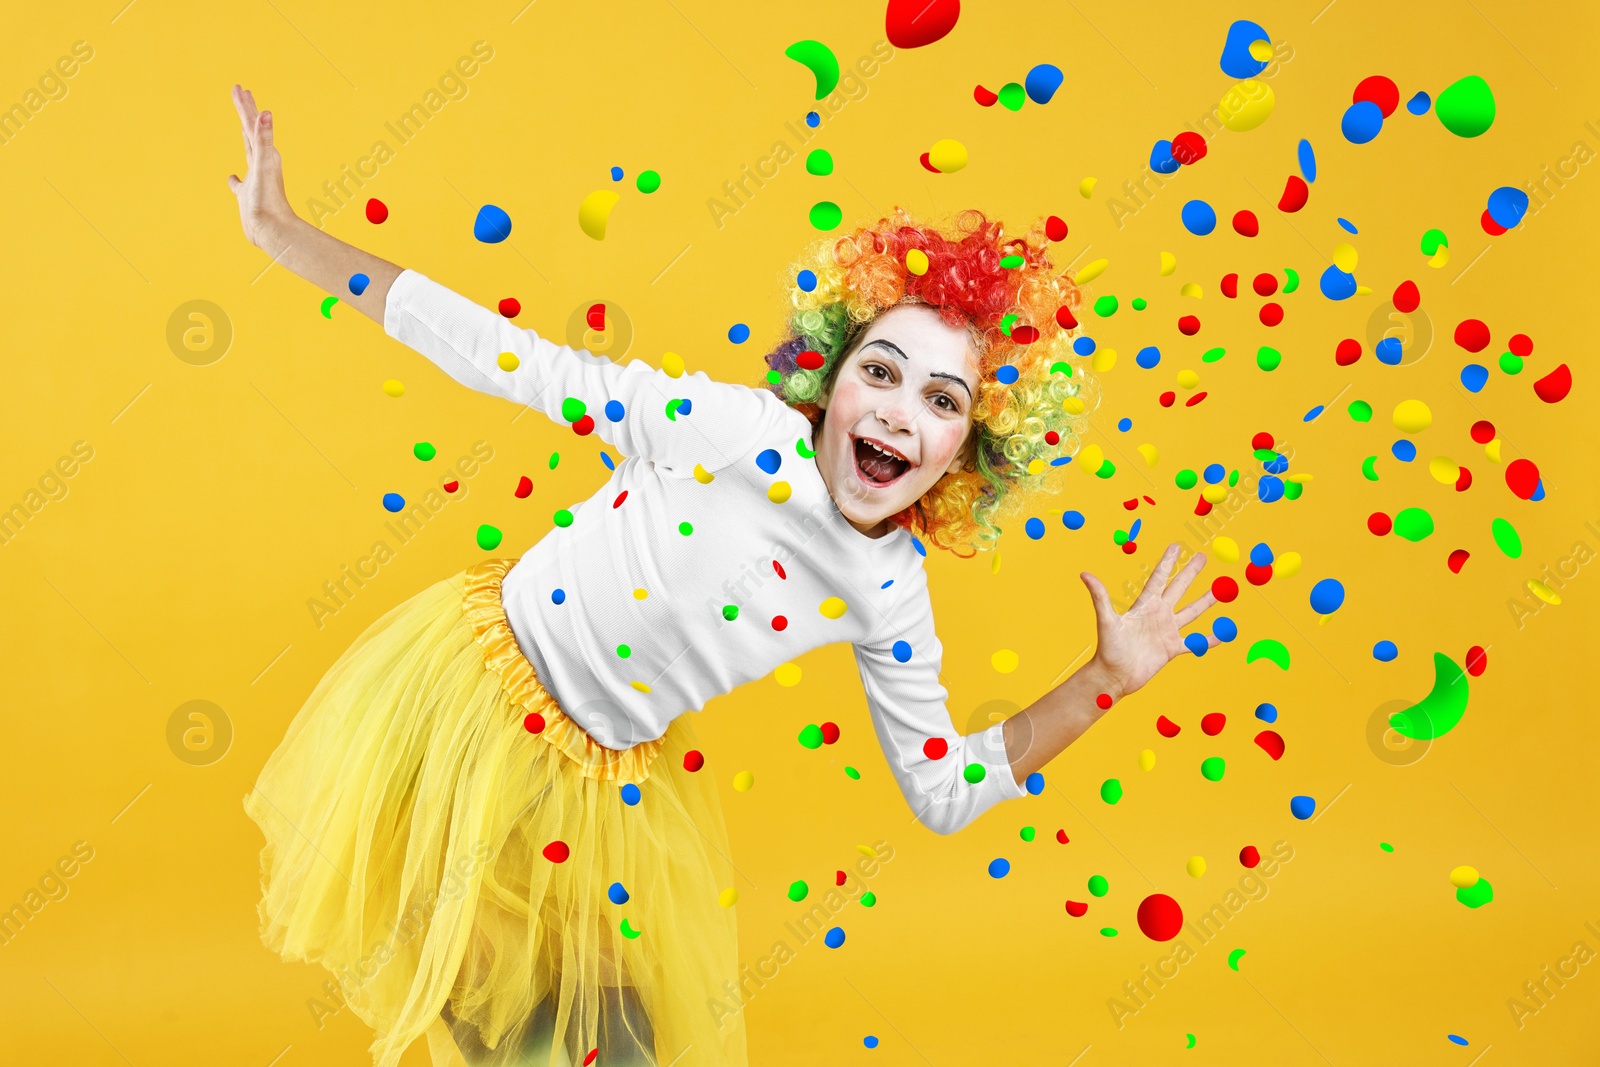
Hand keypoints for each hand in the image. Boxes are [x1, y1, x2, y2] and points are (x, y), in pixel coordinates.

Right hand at [227, 84, 296, 248]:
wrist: (273, 232)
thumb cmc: (269, 201)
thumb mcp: (263, 165)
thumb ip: (264, 139)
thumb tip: (266, 113)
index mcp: (264, 155)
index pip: (252, 124)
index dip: (245, 106)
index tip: (239, 87)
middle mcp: (261, 164)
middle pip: (252, 131)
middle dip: (246, 111)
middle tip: (240, 92)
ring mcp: (255, 179)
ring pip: (248, 151)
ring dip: (244, 137)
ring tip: (242, 126)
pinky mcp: (248, 196)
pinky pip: (240, 184)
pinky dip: (235, 179)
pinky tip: (232, 178)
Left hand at [1080, 542, 1218, 698]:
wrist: (1114, 676)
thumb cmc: (1108, 649)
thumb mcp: (1106, 621)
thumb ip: (1100, 597)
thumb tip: (1084, 574)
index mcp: (1144, 605)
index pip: (1159, 578)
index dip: (1168, 562)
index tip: (1176, 546)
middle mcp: (1158, 615)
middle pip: (1178, 588)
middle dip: (1190, 573)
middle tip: (1202, 556)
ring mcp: (1166, 631)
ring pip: (1191, 612)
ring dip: (1206, 601)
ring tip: (1221, 590)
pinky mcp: (1172, 649)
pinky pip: (1195, 643)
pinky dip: (1208, 640)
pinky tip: (1223, 634)